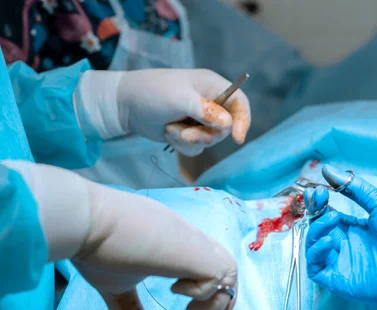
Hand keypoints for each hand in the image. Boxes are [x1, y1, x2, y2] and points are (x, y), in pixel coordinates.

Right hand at [5, 161, 236, 309]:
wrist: (89, 222)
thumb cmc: (98, 249)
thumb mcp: (118, 290)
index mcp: (176, 247)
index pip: (212, 269)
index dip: (218, 295)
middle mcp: (191, 242)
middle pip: (227, 274)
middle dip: (222, 308)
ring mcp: (196, 245)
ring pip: (229, 276)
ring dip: (215, 304)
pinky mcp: (196, 251)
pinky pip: (219, 276)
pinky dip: (204, 292)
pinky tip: (176, 288)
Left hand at [75, 69, 250, 156]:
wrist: (124, 105)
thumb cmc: (152, 93)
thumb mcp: (180, 99)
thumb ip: (206, 111)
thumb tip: (227, 125)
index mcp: (212, 86)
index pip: (240, 103)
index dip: (243, 120)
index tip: (236, 138)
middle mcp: (210, 102)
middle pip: (225, 128)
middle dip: (204, 134)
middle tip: (186, 133)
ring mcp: (199, 119)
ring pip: (210, 140)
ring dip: (189, 139)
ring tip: (171, 129)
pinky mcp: (189, 132)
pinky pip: (197, 148)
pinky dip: (182, 144)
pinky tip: (168, 133)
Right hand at [304, 165, 376, 308]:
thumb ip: (353, 188)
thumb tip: (327, 168)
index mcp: (355, 230)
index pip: (327, 215)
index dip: (320, 203)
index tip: (319, 190)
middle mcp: (345, 247)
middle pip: (317, 230)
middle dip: (315, 212)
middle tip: (319, 198)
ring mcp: (341, 264)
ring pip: (313, 248)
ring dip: (316, 230)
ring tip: (333, 217)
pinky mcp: (340, 281)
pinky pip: (316, 269)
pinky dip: (317, 253)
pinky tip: (331, 240)